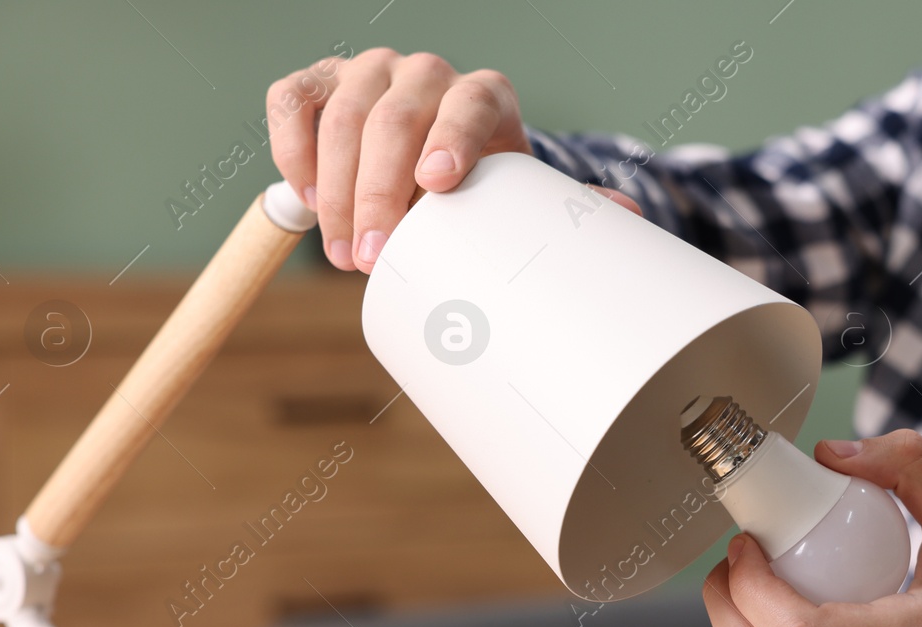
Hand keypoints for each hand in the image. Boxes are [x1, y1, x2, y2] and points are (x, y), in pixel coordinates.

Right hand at [267, 49, 639, 273]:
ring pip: (341, 116)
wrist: (436, 168)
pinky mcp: (318, 83)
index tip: (439, 185)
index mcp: (484, 96)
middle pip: (395, 118)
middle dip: (379, 193)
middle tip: (372, 259)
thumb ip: (563, 207)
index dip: (453, 138)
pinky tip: (307, 198)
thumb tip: (629, 219)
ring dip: (336, 191)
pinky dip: (292, 151)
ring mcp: (368, 73)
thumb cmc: (481, 192)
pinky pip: (293, 104)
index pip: (470, 102)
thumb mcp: (519, 197)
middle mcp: (424, 72)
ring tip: (342, 251)